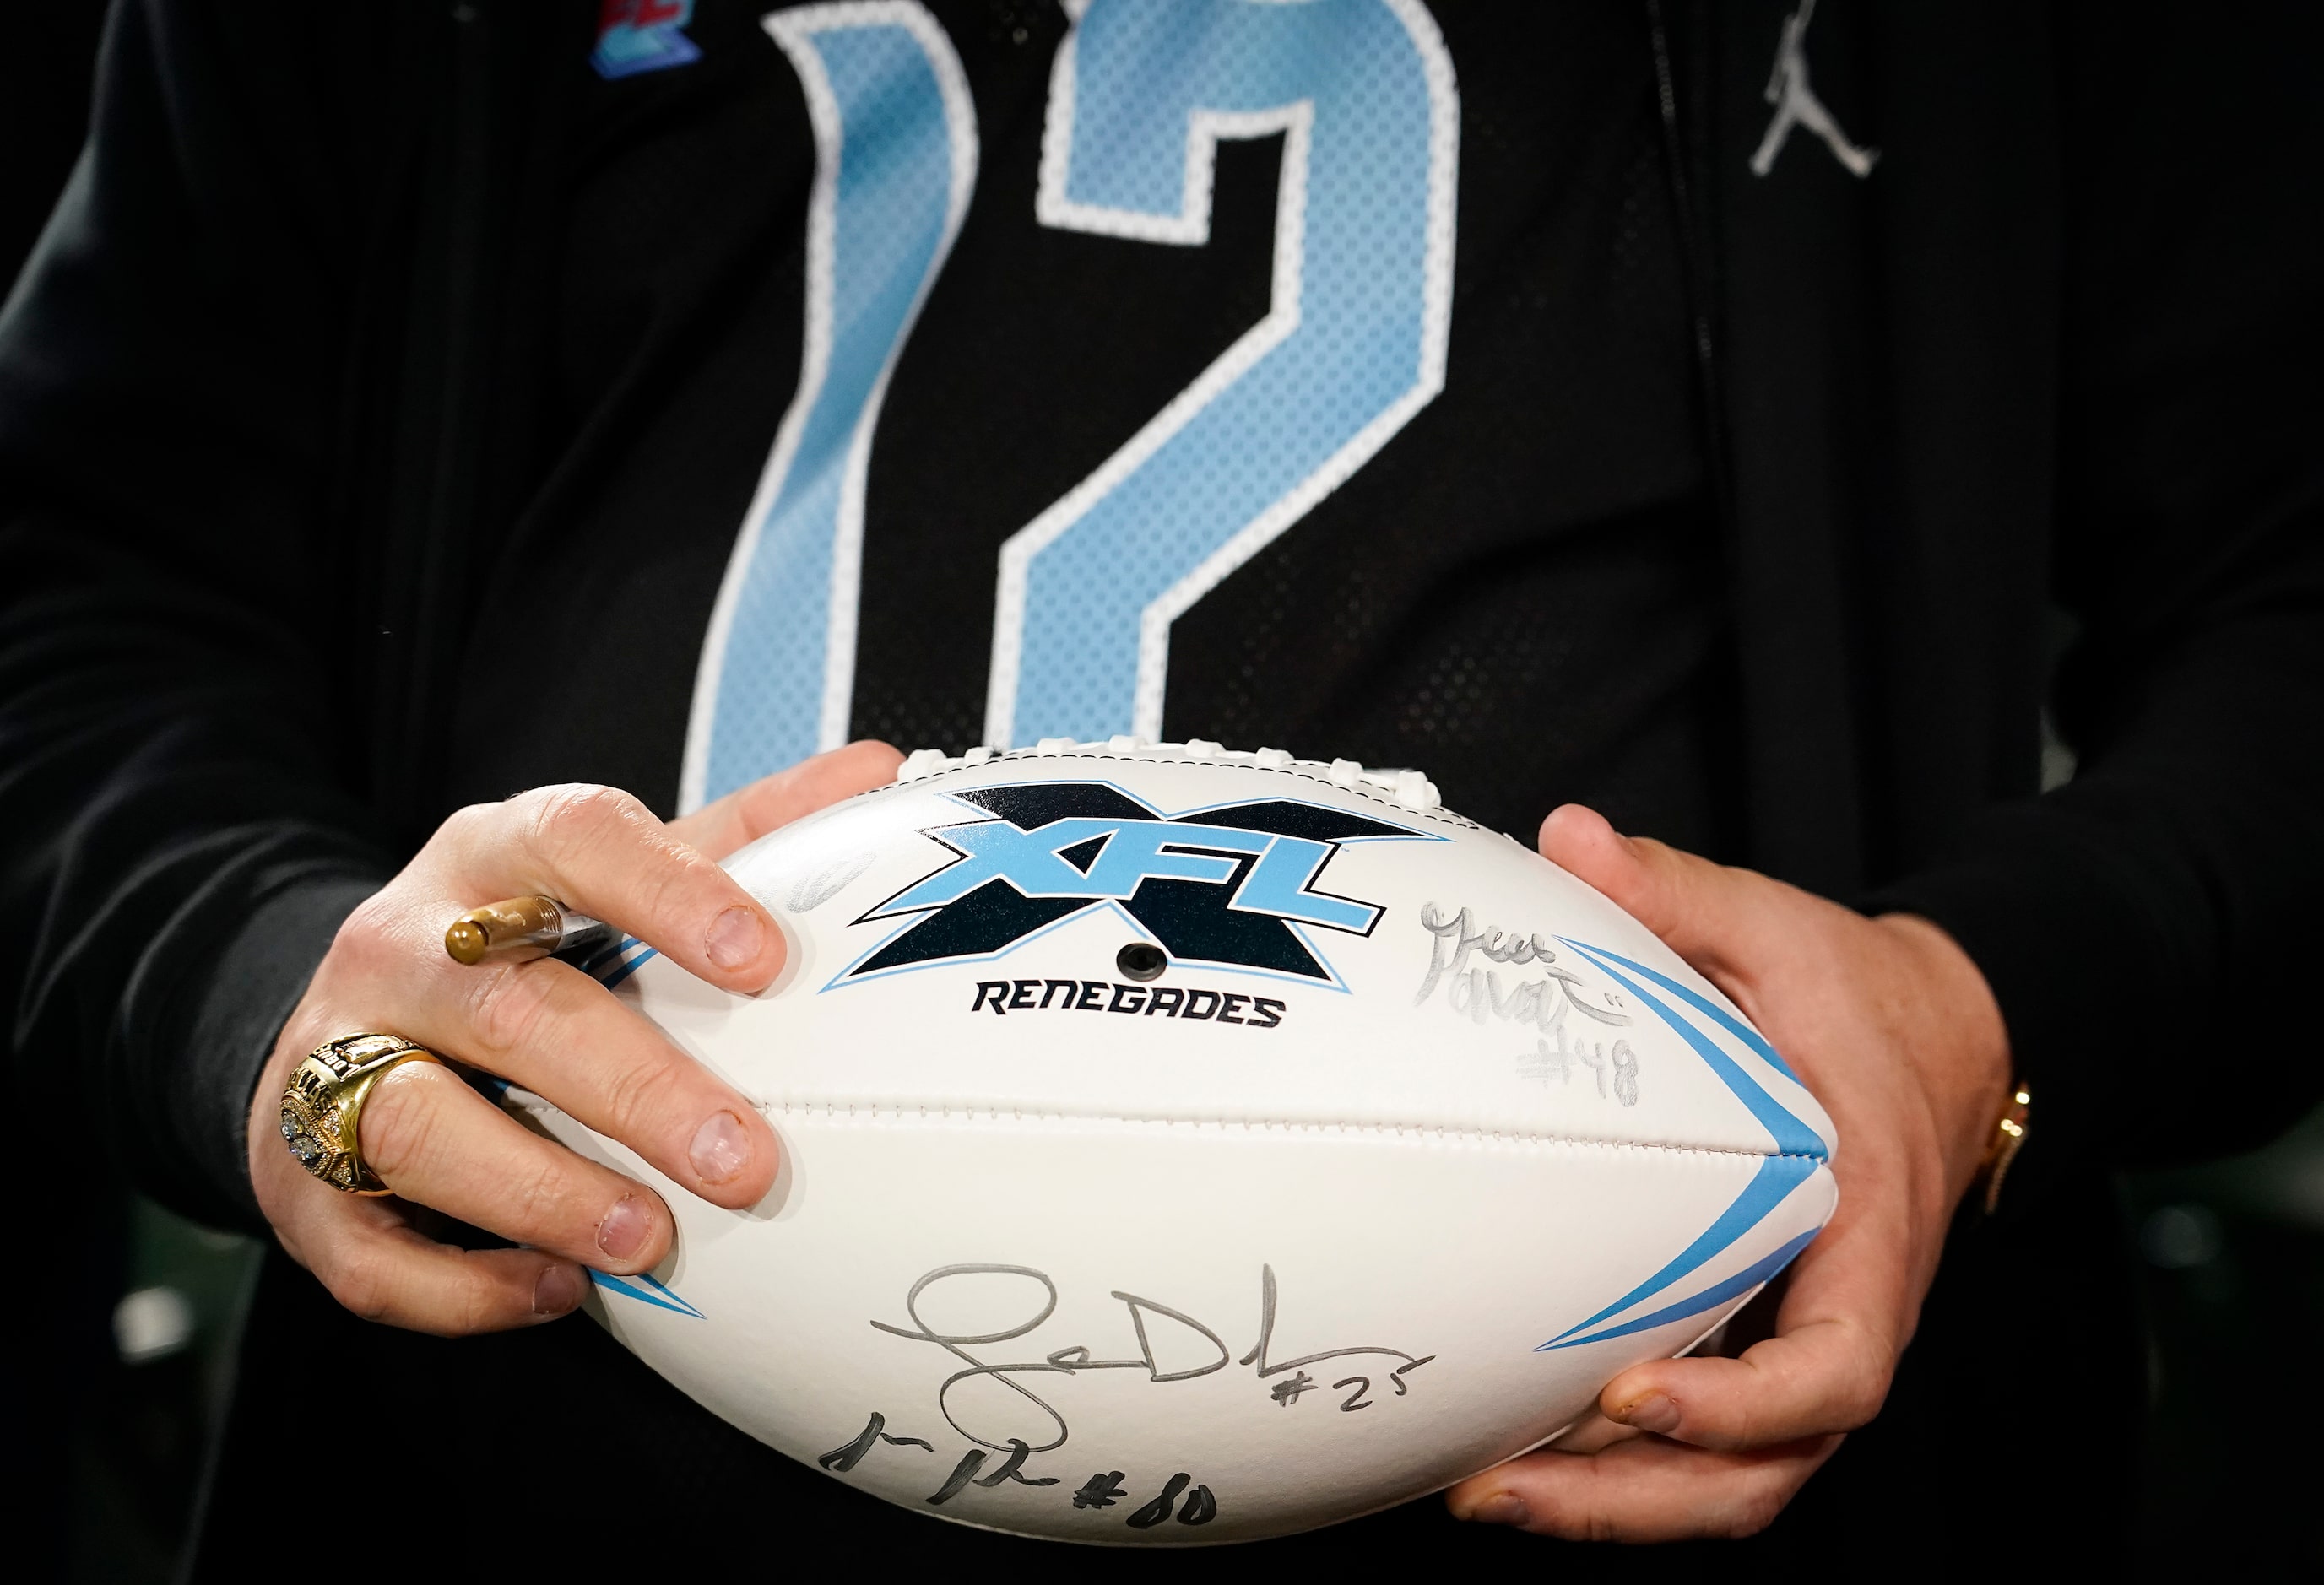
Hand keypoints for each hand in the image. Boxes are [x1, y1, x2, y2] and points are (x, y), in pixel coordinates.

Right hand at [246, 741, 901, 1335]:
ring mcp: (332, 1059)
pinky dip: (464, 1282)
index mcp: (489, 855)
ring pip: (417, 1124)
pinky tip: (561, 1289)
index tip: (765, 960)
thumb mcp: (611, 870)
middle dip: (634, 1089)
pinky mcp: (294, 1177)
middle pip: (509, 1008)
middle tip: (747, 1161)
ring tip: (648, 1237)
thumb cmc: (520, 941)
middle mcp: (400, 946)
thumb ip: (742, 831)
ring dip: (541, 1190)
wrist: (342, 1010)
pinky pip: (367, 1247)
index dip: (669, 892)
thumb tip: (880, 771)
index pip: (574, 842)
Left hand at [1446, 805, 2011, 1539]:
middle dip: (1637, 1500)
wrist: (1943, 1037)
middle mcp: (1846, 1308)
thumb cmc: (1860, 994)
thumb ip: (1676, 891)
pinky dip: (1621, 1467)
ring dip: (1616, 1505)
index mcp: (1866, 1222)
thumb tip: (1567, 836)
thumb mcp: (1777, 927)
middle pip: (1767, 1467)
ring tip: (1482, 1494)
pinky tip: (1514, 1447)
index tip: (1634, 1392)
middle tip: (1502, 1489)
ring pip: (1734, 1480)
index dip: (1744, 1403)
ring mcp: (1805, 1338)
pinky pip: (1707, 1440)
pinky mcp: (1763, 1342)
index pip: (1840, 1364)